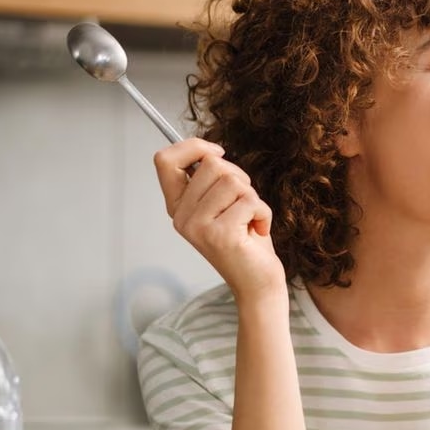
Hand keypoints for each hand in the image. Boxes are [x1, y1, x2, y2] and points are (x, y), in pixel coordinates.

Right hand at [153, 138, 284, 301]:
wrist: (257, 282)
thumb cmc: (245, 240)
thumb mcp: (222, 203)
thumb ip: (211, 180)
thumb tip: (210, 151)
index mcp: (177, 206)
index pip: (165, 160)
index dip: (193, 146)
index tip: (218, 152)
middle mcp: (181, 217)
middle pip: (211, 164)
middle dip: (239, 177)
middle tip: (244, 204)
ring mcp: (198, 227)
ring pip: (233, 181)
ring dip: (253, 198)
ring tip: (250, 219)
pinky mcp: (220, 235)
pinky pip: (250, 200)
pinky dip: (264, 213)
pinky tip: (258, 230)